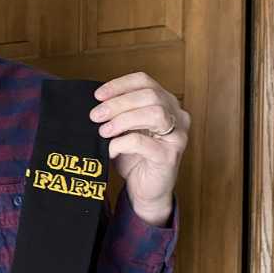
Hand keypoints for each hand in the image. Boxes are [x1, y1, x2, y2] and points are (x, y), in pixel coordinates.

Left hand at [90, 73, 189, 225]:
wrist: (145, 191)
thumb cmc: (135, 158)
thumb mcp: (124, 129)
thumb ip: (117, 113)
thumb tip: (95, 102)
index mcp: (166, 103)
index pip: (145, 81)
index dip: (120, 85)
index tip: (98, 95)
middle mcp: (177, 116)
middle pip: (149, 95)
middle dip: (118, 103)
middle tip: (96, 115)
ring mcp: (177, 136)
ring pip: (154, 113)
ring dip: (123, 120)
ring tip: (103, 131)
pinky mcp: (170, 156)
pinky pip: (144, 142)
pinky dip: (122, 143)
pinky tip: (111, 149)